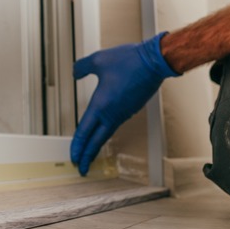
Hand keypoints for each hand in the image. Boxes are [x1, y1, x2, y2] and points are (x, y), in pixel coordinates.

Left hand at [71, 33, 178, 174]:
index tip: (73, 158)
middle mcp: (112, 113)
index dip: (77, 146)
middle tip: (80, 168)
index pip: (84, 131)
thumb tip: (74, 73)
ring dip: (96, 144)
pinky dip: (105, 132)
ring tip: (89, 153)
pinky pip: (114, 124)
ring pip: (106, 133)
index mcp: (101, 105)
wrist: (155, 62)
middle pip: (96, 140)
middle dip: (87, 155)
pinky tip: (102, 130)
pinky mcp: (131, 108)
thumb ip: (82, 67)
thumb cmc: (128, 60)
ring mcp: (123, 113)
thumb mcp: (98, 60)